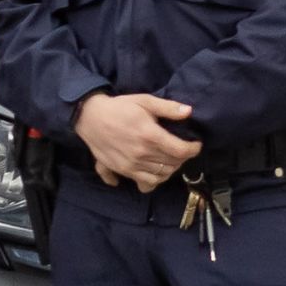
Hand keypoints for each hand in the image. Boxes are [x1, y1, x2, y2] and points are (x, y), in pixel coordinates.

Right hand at [76, 90, 199, 190]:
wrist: (90, 118)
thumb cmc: (119, 107)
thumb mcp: (144, 101)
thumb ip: (168, 107)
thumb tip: (188, 112)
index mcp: (149, 135)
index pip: (180, 150)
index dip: (193, 149)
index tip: (196, 145)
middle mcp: (142, 153)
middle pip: (172, 164)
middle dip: (182, 158)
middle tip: (182, 150)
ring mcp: (131, 165)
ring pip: (161, 176)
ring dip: (170, 170)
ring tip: (171, 160)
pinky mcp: (122, 171)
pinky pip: (145, 184)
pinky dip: (155, 182)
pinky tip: (156, 173)